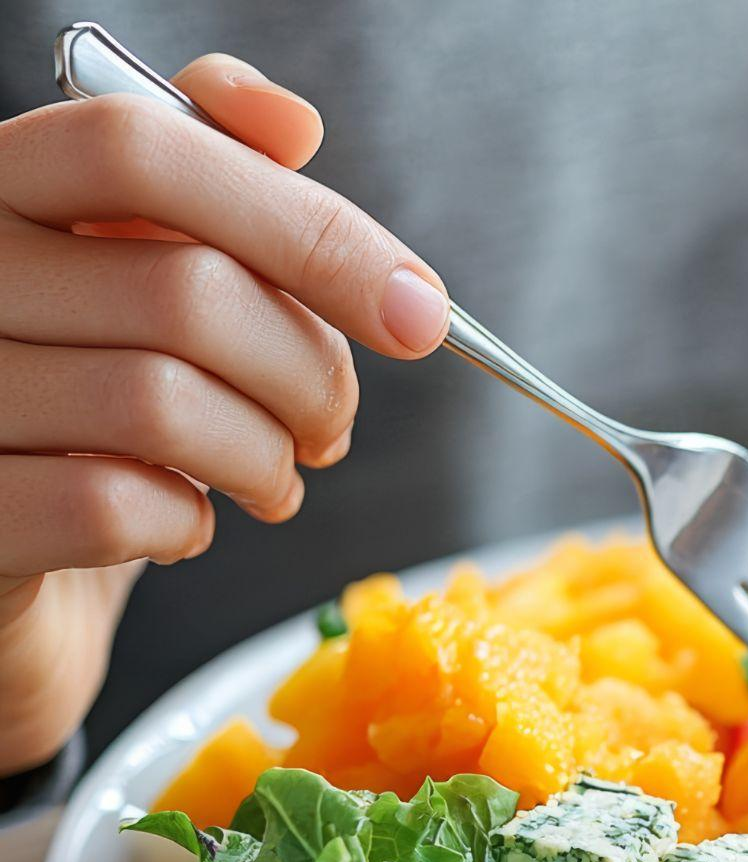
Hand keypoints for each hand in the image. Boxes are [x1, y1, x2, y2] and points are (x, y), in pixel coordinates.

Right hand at [0, 56, 447, 774]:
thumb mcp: (155, 275)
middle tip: (330, 425)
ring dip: (263, 459)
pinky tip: (188, 524)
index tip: (413, 309)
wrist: (13, 560)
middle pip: (185, 291)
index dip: (305, 227)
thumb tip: (287, 122)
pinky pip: (111, 506)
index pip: (142, 149)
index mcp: (2, 187)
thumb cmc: (96, 404)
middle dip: (309, 374)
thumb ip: (216, 179)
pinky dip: (189, 524)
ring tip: (275, 478)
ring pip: (158, 404)